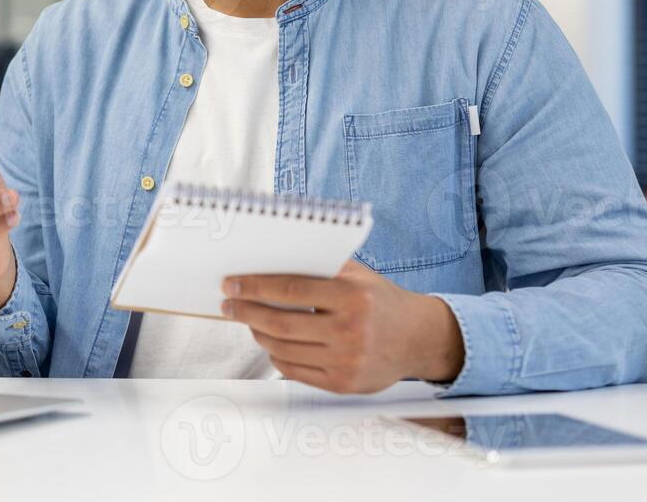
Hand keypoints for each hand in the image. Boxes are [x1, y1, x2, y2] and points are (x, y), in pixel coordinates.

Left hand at [220, 260, 464, 393]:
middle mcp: (350, 330)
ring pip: (283, 349)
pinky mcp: (343, 384)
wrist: (417, 338)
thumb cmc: (379, 300)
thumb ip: (318, 267)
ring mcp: (346, 361)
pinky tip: (271, 343)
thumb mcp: (356, 274)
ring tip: (249, 321)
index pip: (290, 290)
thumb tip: (267, 261)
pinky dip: (276, 356)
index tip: (231, 284)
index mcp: (352, 296)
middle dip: (246, 312)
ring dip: (258, 334)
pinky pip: (295, 371)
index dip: (254, 287)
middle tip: (229, 305)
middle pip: (280, 323)